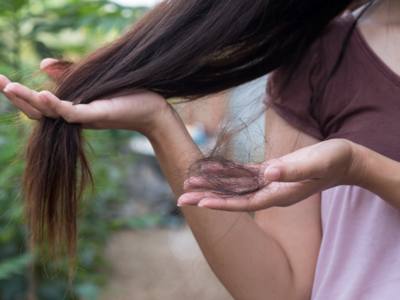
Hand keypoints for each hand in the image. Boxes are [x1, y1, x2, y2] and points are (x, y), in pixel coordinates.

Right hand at [0, 59, 170, 135]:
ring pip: (51, 114)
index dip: (19, 95)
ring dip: (29, 101)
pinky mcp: (100, 115)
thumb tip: (42, 64)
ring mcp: (86, 118)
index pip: (39, 105)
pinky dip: (57, 105)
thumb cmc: (125, 93)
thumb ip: (68, 74)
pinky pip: (73, 113)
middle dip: (16, 98)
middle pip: (39, 112)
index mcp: (72, 108)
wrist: (154, 108)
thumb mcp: (92, 81)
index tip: (0, 80)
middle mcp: (75, 117)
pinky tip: (42, 93)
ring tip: (9, 87)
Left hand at [179, 139, 364, 210]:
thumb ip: (293, 170)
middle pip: (233, 198)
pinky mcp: (269, 172)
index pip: (245, 203)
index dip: (223, 203)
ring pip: (234, 186)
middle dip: (207, 198)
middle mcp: (270, 192)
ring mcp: (268, 183)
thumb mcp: (316, 162)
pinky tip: (210, 170)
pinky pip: (243, 174)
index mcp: (280, 194)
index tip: (201, 204)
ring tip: (188, 184)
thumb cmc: (333, 161)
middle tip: (180, 199)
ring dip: (212, 185)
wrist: (344, 160)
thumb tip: (268, 173)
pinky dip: (226, 172)